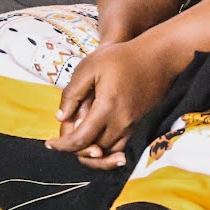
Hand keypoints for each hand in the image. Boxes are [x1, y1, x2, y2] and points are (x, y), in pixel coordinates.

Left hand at [47, 38, 180, 169]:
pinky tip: (100, 144)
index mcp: (106, 108)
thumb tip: (61, 118)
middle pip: (95, 151)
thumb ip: (72, 93)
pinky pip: (123, 146)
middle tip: (64, 143)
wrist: (159, 57)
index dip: (62, 146)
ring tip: (80, 146)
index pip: (80, 140)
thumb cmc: (122, 57)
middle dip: (77, 150)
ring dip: (94, 153)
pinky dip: (109, 150)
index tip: (49, 145)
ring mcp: (135, 125)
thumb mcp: (90, 67)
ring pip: (110, 152)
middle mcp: (122, 122)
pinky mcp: (142, 124)